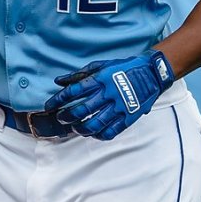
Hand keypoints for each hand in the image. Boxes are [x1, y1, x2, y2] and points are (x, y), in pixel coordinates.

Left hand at [46, 50, 174, 140]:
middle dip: (67, 116)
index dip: (58, 100)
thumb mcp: (100, 66)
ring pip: (95, 124)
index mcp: (99, 79)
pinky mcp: (129, 116)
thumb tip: (58, 81)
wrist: (150, 73)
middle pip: (81, 110)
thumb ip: (78, 75)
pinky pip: (112, 131)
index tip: (50, 105)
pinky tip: (93, 134)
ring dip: (81, 129)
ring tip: (75, 129)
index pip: (73, 91)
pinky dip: (99, 135)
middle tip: (61, 119)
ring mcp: (119, 106)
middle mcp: (108, 93)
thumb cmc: (122, 68)